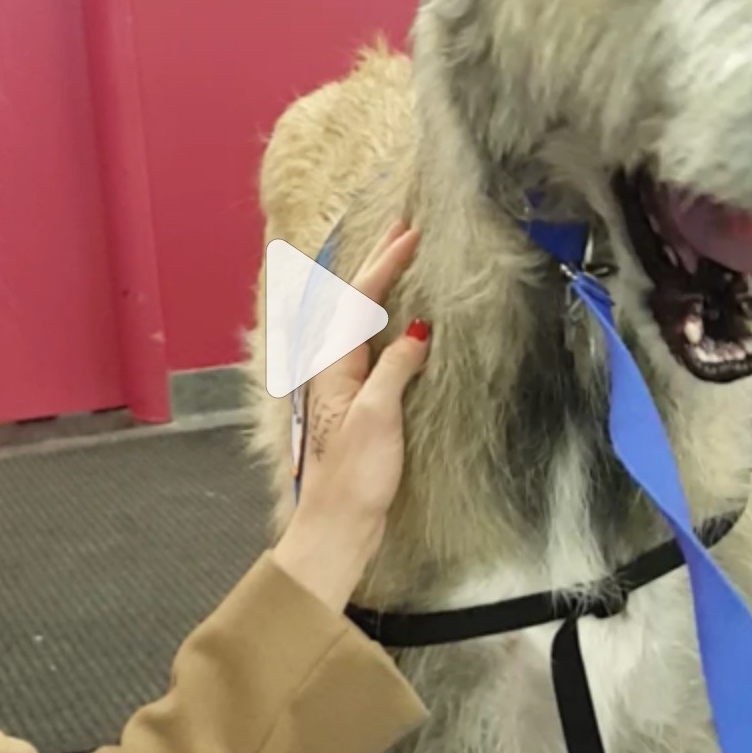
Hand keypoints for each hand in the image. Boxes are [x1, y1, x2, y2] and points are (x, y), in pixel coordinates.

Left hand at [271, 221, 429, 610]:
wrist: (338, 524)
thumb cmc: (354, 475)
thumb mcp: (378, 416)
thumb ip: (395, 369)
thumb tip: (418, 330)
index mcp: (334, 366)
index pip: (360, 301)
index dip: (385, 265)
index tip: (410, 235)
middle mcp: (333, 369)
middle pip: (354, 303)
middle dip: (378, 263)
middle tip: (403, 227)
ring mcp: (343, 385)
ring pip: (360, 320)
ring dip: (378, 286)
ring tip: (398, 258)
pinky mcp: (356, 404)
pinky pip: (369, 344)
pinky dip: (383, 320)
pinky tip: (397, 321)